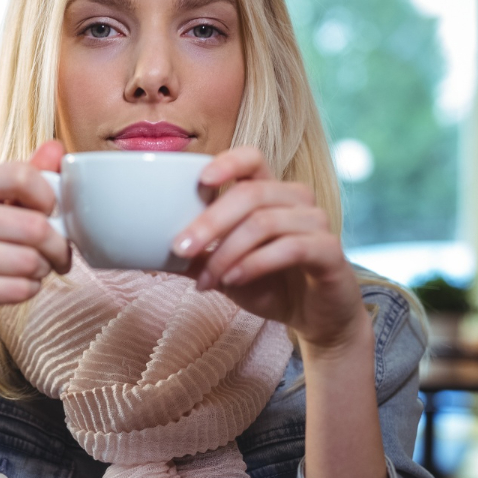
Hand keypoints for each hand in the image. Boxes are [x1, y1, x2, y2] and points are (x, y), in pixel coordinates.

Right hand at [0, 141, 71, 352]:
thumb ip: (25, 178)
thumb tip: (56, 148)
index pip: (21, 175)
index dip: (49, 196)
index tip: (52, 213)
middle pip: (34, 226)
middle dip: (58, 245)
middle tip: (58, 254)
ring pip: (30, 261)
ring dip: (44, 270)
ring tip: (37, 269)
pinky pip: (17, 290)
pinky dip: (30, 290)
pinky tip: (22, 285)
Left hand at [172, 146, 366, 352]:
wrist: (317, 319)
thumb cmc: (272, 286)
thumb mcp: (224, 270)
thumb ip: (195, 257)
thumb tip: (147, 250)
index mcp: (271, 193)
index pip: (252, 158)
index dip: (227, 162)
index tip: (201, 180)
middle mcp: (297, 200)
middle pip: (251, 193)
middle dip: (209, 222)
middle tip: (179, 248)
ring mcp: (316, 222)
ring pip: (264, 223)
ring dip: (226, 253)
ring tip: (206, 280)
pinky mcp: (330, 250)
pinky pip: (289, 248)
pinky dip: (254, 264)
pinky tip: (233, 280)